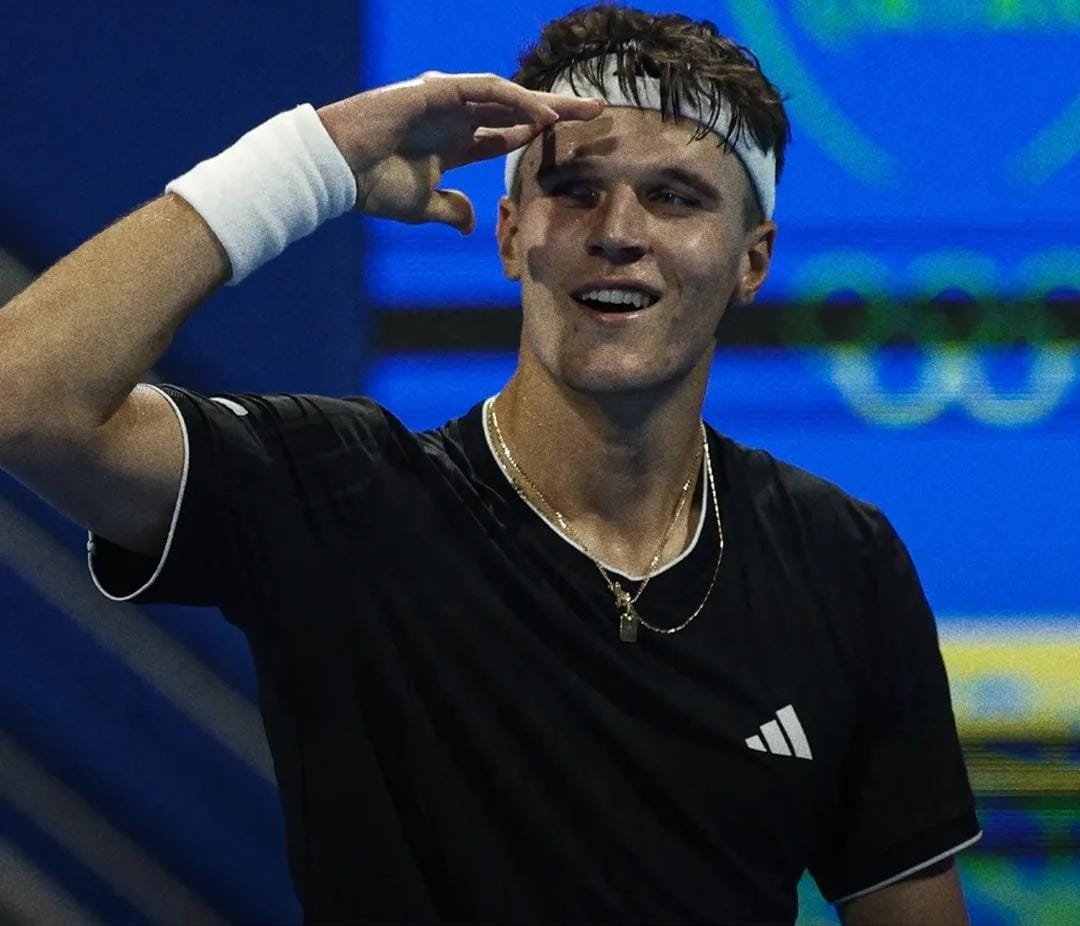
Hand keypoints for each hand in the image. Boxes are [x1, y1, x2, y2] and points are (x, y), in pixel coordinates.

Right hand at [317, 71, 604, 234]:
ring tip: (583, 111)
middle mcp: (455, 117)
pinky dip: (518, 101)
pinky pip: (489, 91)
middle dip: (556, 112)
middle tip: (597, 112)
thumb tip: (470, 223)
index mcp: (453, 143)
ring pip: (509, 95)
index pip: (506, 135)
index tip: (570, 144)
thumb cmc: (373, 186)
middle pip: (517, 110)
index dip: (537, 137)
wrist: (340, 170)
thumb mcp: (423, 206)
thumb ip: (450, 211)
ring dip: (547, 103)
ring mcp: (448, 101)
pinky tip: (544, 117)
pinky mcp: (439, 89)